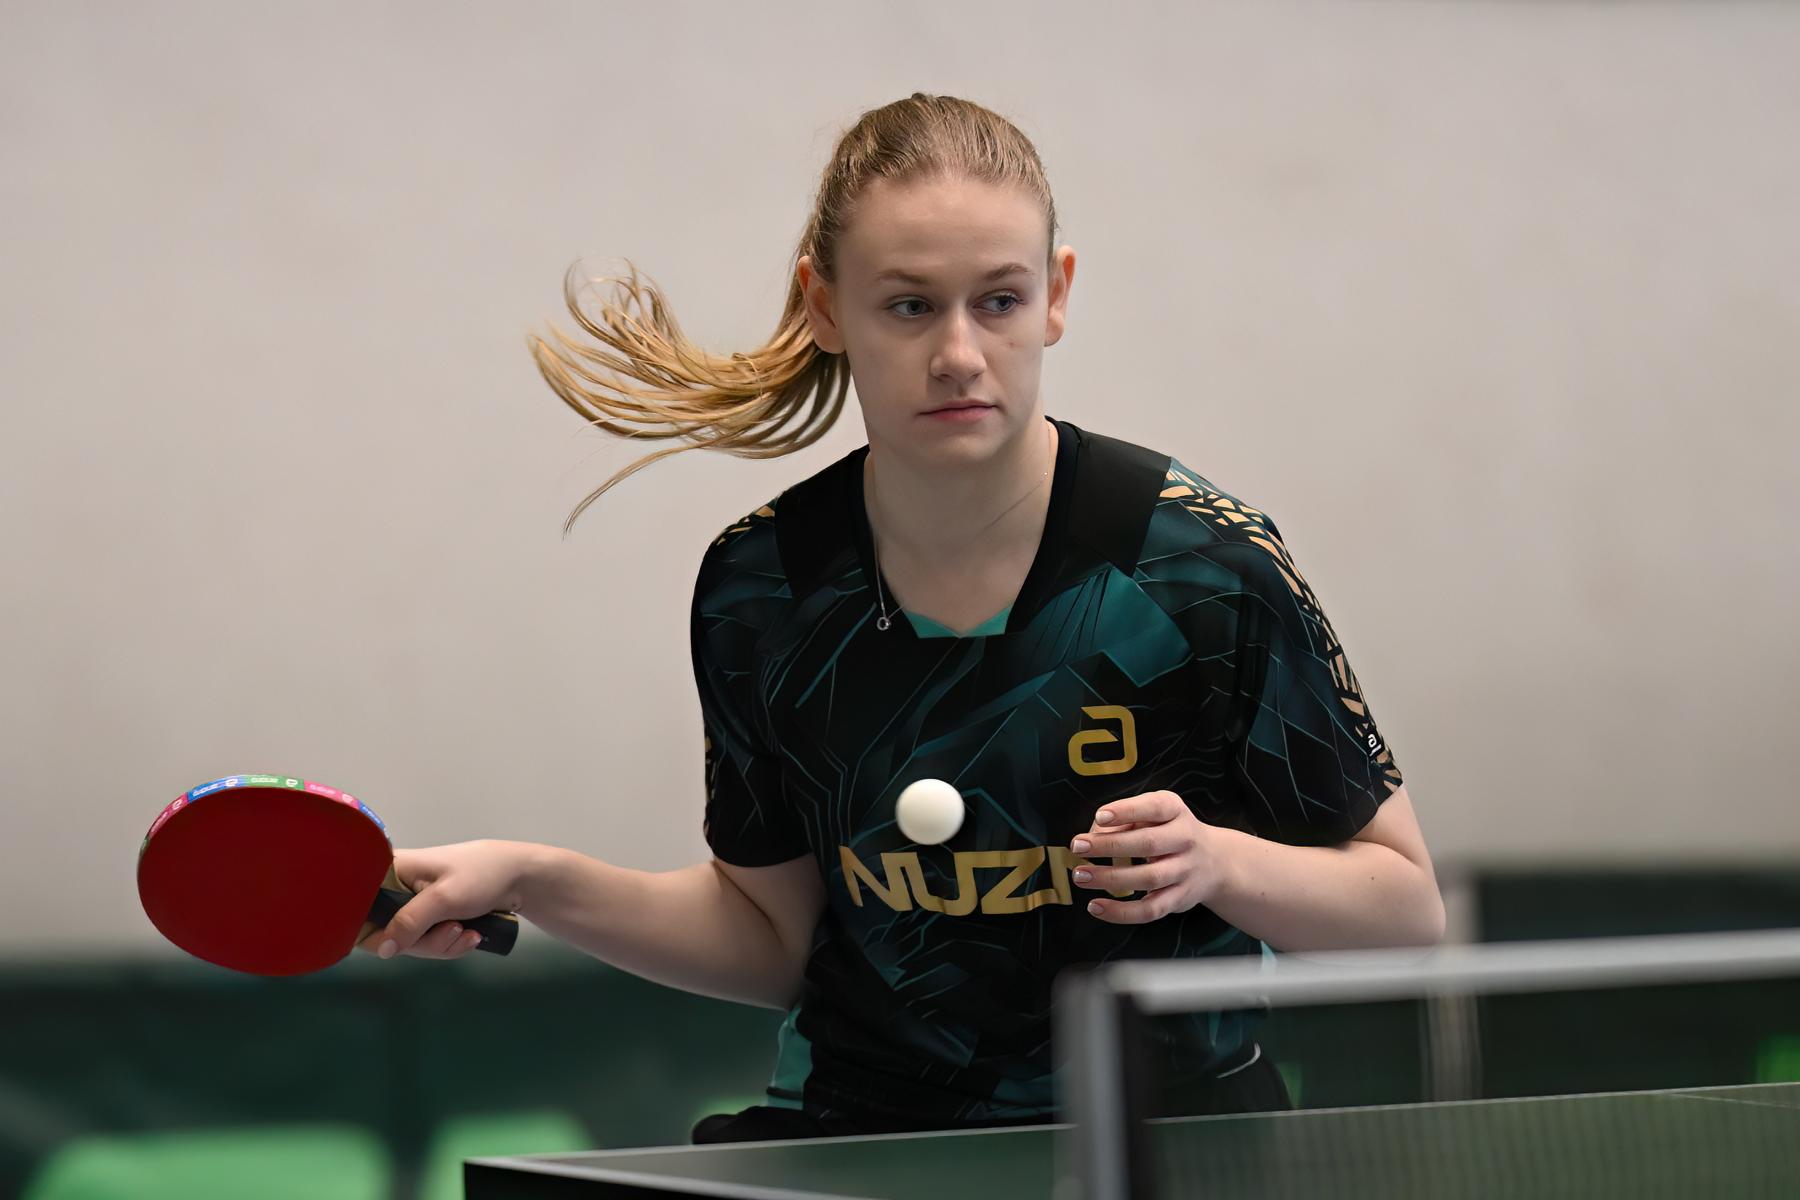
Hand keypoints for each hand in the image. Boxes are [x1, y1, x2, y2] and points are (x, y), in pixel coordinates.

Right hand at [354, 839, 533, 960]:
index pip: (358, 909)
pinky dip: (449, 945)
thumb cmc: (483, 874)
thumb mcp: (445, 898)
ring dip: (441, 945)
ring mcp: (412, 905)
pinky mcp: (429, 917)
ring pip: (410, 944)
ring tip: (467, 930)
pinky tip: (471, 935)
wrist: (520, 878)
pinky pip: (428, 944)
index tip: (402, 938)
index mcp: (390, 871)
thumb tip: (383, 949)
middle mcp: (395, 888)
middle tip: (453, 930)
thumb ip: (410, 922)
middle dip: (423, 942)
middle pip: (387, 935)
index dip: (374, 931)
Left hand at [1068, 791, 1227, 924]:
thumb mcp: (1154, 813)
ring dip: (1110, 878)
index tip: (1101, 816)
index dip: (1127, 811)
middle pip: (1148, 843)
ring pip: (1149, 878)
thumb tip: (1094, 834)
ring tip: (1081, 875)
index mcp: (1176, 812)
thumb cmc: (1170, 831)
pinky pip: (1150, 910)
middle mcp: (1185, 840)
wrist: (1215, 861)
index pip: (1154, 808)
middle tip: (1078, 846)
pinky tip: (1096, 906)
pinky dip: (1121, 912)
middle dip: (1109, 845)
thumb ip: (1125, 818)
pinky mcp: (1179, 899)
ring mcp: (1184, 871)